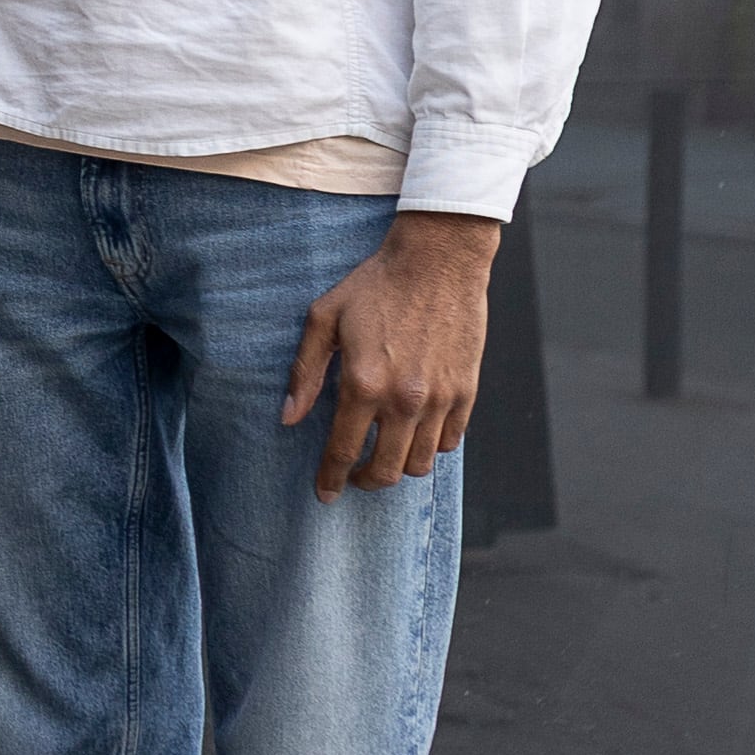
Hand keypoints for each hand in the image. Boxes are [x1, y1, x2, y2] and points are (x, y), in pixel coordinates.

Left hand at [283, 210, 496, 501]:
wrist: (438, 260)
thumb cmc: (376, 285)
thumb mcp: (324, 319)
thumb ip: (305, 372)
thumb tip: (288, 417)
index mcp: (364, 383)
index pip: (343, 451)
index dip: (331, 479)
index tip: (324, 494)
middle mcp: (404, 399)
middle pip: (386, 470)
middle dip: (364, 481)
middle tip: (353, 475)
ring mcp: (440, 397)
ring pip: (420, 462)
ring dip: (398, 467)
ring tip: (383, 454)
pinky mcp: (466, 390)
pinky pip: (450, 441)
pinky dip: (430, 446)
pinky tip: (414, 433)